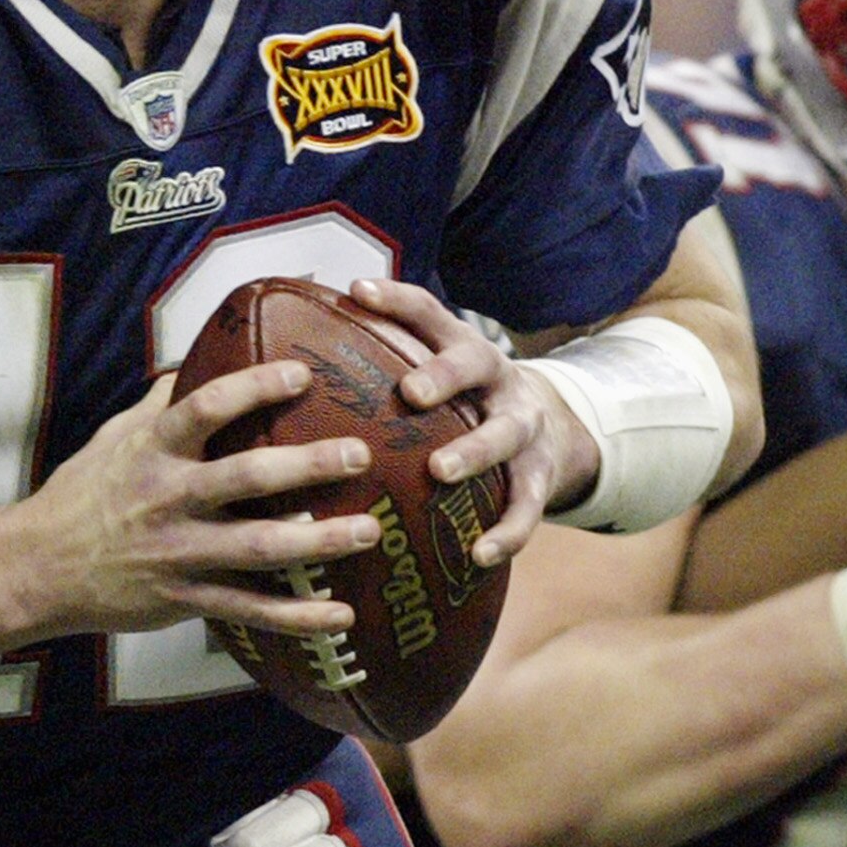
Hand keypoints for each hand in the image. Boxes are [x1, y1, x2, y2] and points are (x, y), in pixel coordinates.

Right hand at [0, 362, 382, 652]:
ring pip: (259, 547)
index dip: (255, 388)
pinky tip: (341, 616)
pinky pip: (249, 609)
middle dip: (308, 465)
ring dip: (319, 541)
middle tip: (359, 454)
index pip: (207, 408)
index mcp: (154, 450)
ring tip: (369, 531)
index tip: (302, 373)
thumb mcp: (114, 438)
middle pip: (247, 477)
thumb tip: (195, 360)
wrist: (35, 569)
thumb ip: (160, 404)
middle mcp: (169, 497)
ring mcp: (179, 552)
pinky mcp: (184, 599)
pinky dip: (297, 617)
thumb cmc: (81, 494)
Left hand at [348, 276, 590, 567]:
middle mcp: (498, 380)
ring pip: (505, 435)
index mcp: (464, 349)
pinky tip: (478, 554)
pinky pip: (526, 506)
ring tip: (441, 471)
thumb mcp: (440, 370)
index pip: (430, 313)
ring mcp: (524, 427)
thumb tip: (294, 354)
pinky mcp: (539, 476)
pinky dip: (506, 531)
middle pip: (476, 366)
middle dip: (444, 377)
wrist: (552, 429)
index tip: (359, 292)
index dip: (396, 300)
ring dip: (474, 451)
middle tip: (411, 394)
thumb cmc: (467, 402)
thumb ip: (386, 360)